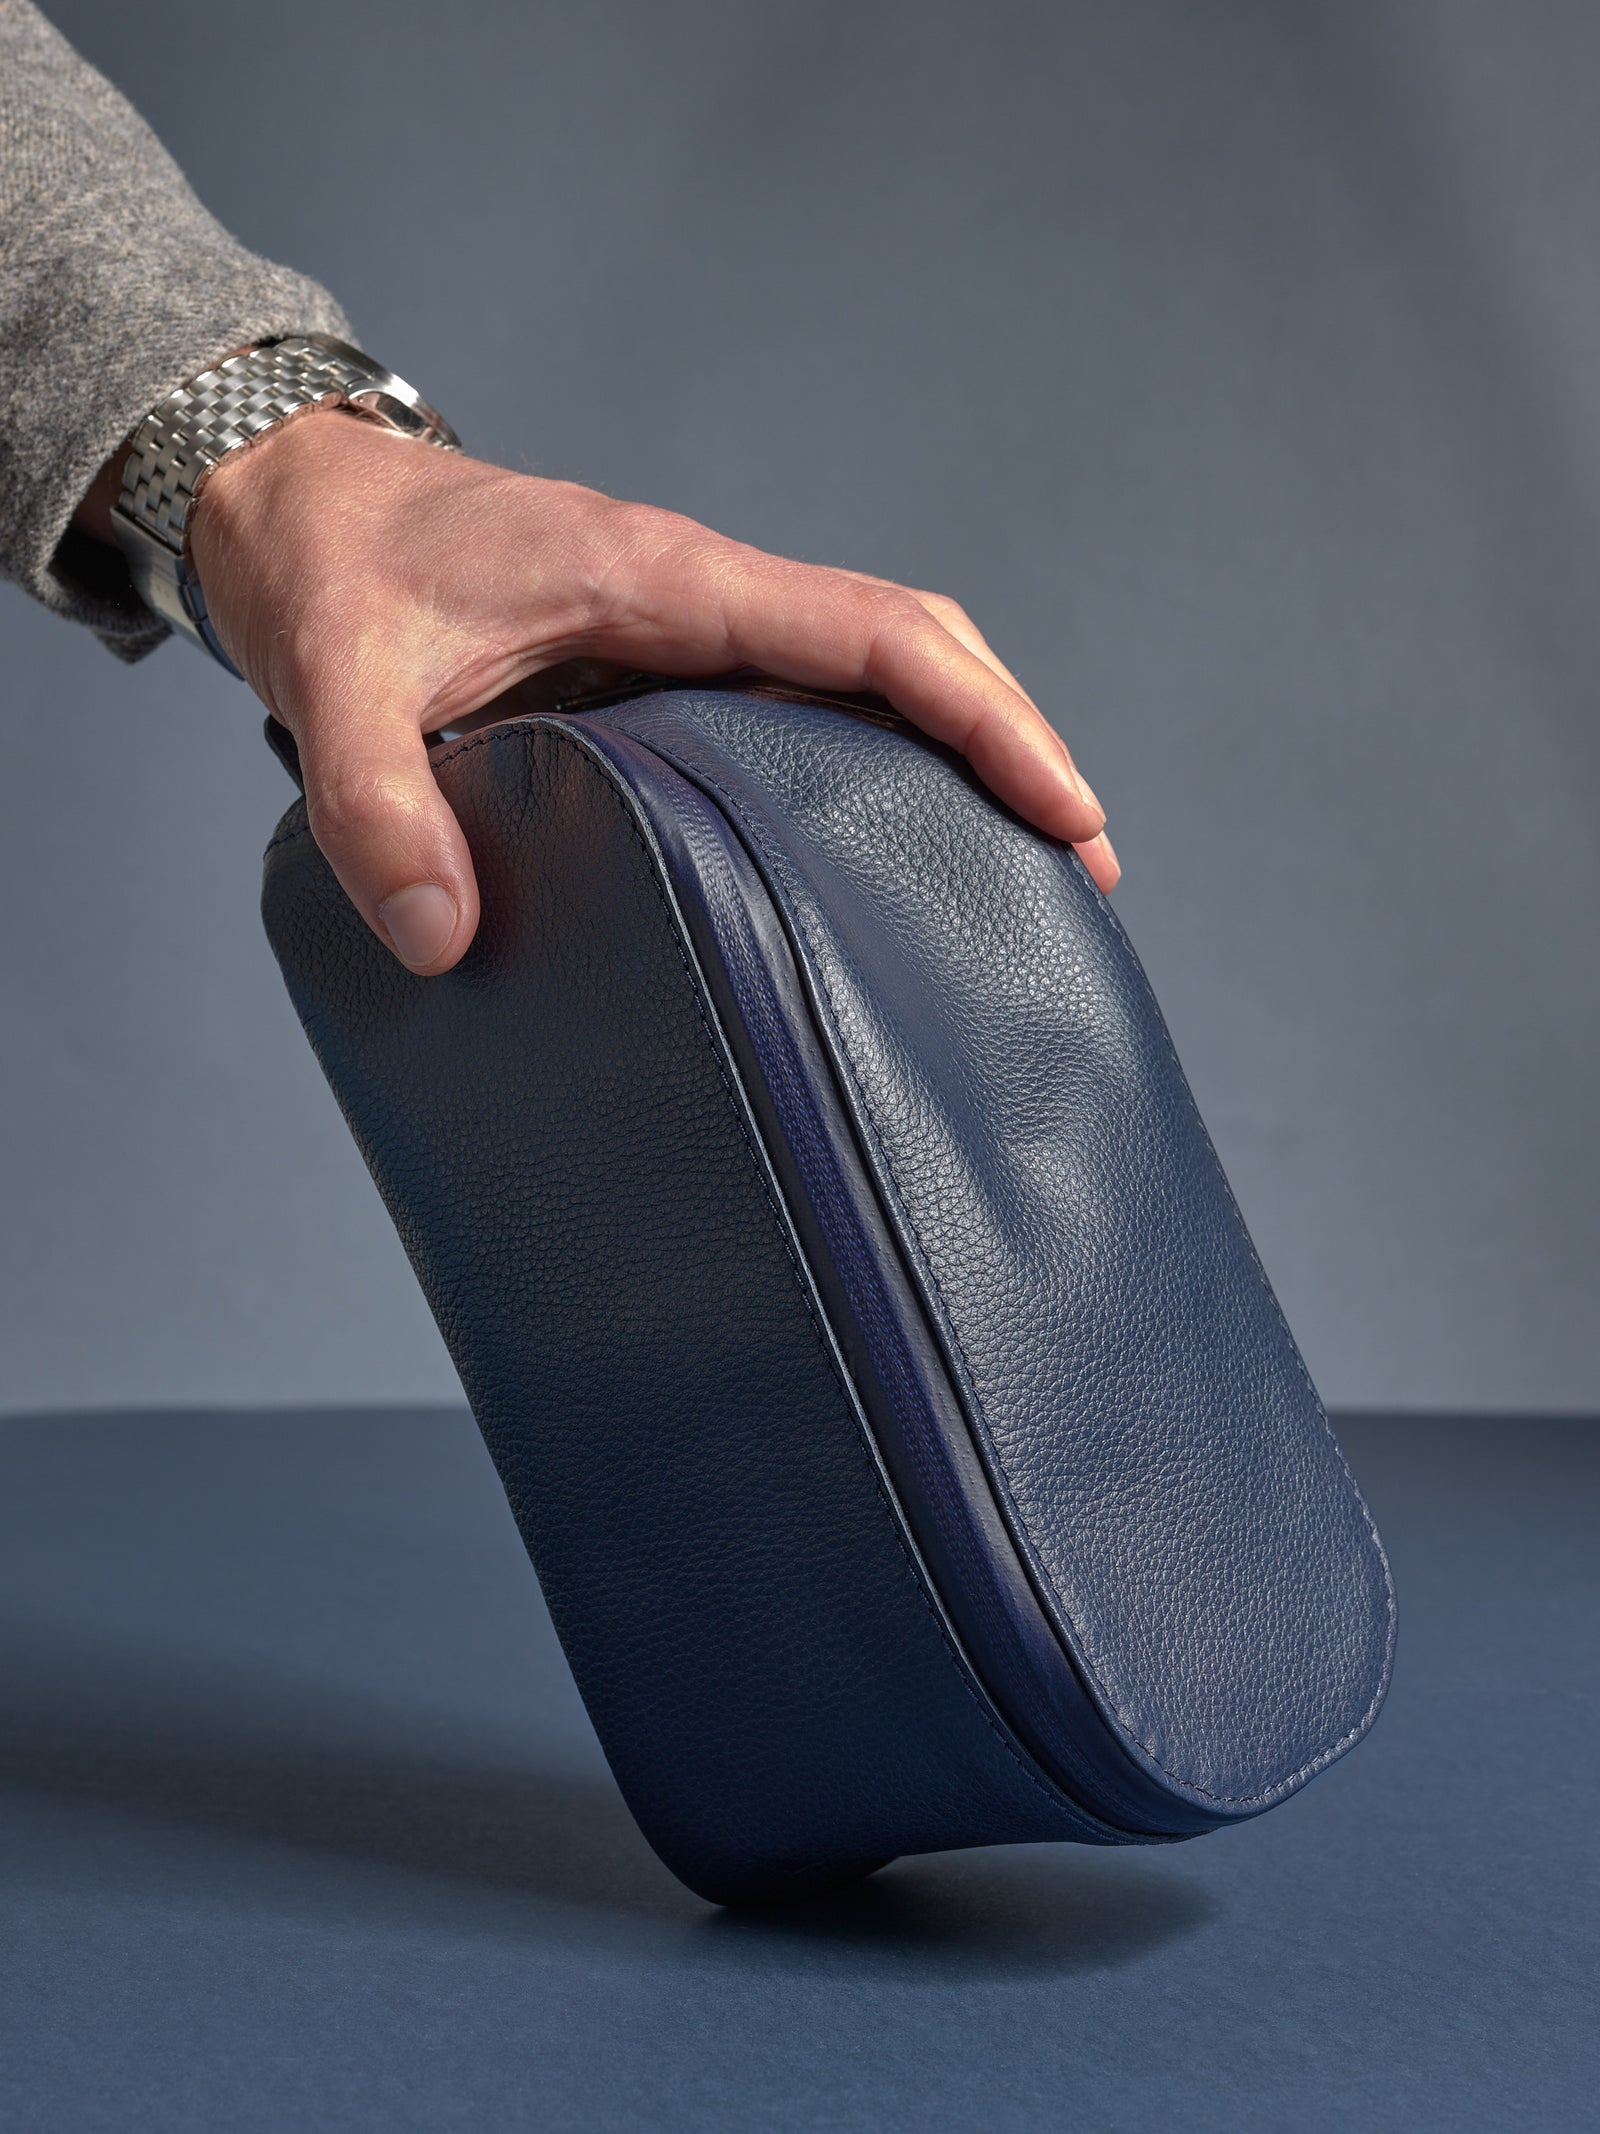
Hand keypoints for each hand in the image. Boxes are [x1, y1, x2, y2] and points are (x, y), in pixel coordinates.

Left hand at [187, 409, 1116, 974]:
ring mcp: (694, 628)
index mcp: (666, 579)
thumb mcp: (336, 684)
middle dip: (1013, 745)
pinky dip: (878, 758)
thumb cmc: (333, 570)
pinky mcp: (668, 663)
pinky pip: (808, 700)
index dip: (987, 720)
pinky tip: (887, 842)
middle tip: (1079, 871)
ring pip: (874, 672)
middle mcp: (704, 596)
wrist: (296, 505)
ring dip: (961, 751)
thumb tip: (445, 942)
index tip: (1066, 811)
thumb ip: (377, 810)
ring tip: (1019, 871)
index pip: (877, 635)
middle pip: (915, 649)